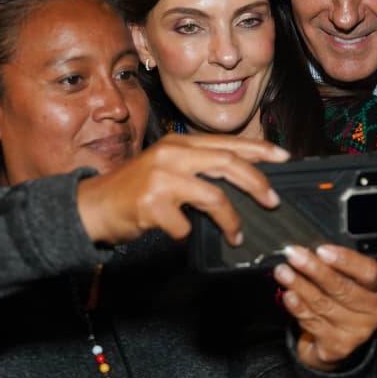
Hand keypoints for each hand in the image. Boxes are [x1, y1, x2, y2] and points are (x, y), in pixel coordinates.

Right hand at [76, 133, 287, 245]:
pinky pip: (185, 225)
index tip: (284, 157)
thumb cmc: (134, 189)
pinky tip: (180, 235)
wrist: (92, 206)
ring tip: (237, 235)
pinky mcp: (152, 205)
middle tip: (273, 201)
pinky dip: (187, 234)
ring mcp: (161, 179)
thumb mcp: (166, 166)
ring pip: (214, 197)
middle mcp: (171, 154)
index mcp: (179, 143)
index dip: (259, 149)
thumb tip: (241, 176)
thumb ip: (197, 166)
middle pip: (228, 164)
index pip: (227, 142)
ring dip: (231, 220)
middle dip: (257, 183)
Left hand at [273, 244, 376, 370]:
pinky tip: (289, 296)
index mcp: (376, 288)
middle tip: (294, 256)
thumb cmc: (339, 300)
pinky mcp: (338, 346)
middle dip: (315, 270)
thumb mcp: (344, 280)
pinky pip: (314, 323)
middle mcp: (372, 312)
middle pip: (343, 289)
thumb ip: (332, 266)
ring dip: (300, 286)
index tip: (322, 250)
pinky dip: (299, 308)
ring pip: (324, 305)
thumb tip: (307, 250)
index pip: (368, 272)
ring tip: (283, 272)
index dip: (346, 260)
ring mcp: (356, 332)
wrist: (335, 340)